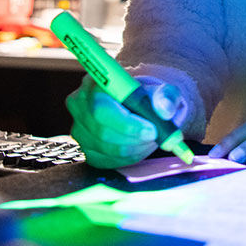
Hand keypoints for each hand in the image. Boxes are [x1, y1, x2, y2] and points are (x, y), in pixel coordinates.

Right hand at [65, 74, 186, 167]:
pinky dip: (129, 157)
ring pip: (107, 149)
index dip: (127, 124)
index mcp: (94, 84)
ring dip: (136, 148)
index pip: (102, 110)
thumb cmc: (149, 95)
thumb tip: (164, 111)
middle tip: (157, 136)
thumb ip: (166, 97)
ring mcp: (79, 129)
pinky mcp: (84, 149)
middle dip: (135, 139)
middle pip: (103, 133)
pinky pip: (107, 161)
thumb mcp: (163, 90)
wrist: (140, 105)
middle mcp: (80, 106)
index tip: (152, 130)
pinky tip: (141, 145)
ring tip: (152, 138)